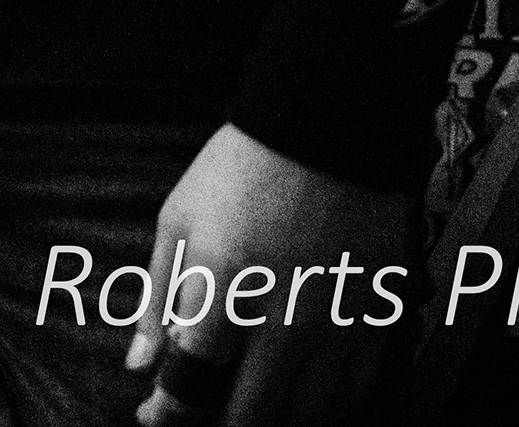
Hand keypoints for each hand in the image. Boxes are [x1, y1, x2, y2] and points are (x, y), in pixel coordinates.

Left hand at [123, 126, 411, 426]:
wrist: (331, 123)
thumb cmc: (243, 167)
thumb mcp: (180, 219)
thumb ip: (158, 298)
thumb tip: (140, 365)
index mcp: (223, 287)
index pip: (190, 384)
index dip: (169, 413)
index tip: (156, 414)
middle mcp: (282, 316)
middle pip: (251, 416)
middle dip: (220, 425)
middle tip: (206, 411)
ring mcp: (336, 323)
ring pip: (307, 415)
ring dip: (274, 421)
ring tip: (251, 405)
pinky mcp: (378, 317)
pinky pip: (355, 393)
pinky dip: (326, 408)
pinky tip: (303, 396)